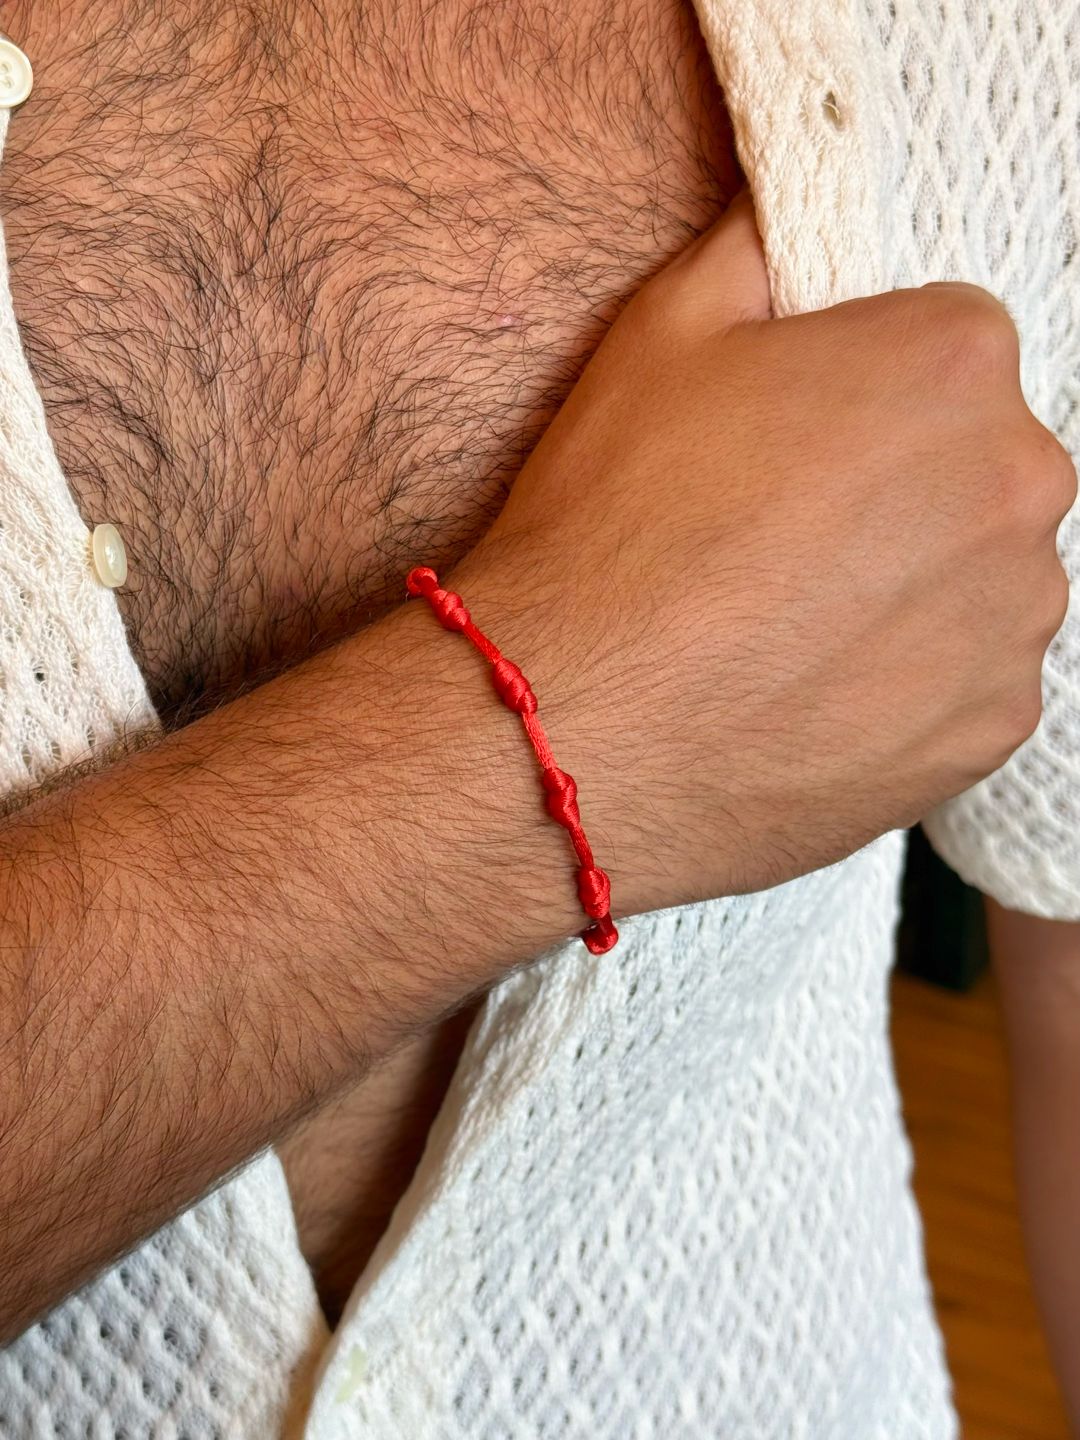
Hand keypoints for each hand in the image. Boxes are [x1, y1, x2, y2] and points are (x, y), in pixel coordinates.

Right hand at [450, 191, 1075, 912]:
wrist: (582, 725)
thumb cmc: (613, 528)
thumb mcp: (658, 335)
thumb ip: (754, 250)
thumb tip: (783, 213)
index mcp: (951, 361)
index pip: (949, 344)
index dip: (864, 386)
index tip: (797, 439)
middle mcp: (1018, 481)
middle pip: (978, 461)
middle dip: (902, 485)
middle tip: (785, 536)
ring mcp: (1014, 615)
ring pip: (982, 574)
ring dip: (913, 585)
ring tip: (792, 620)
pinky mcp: (992, 724)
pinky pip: (971, 678)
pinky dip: (911, 680)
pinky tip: (814, 684)